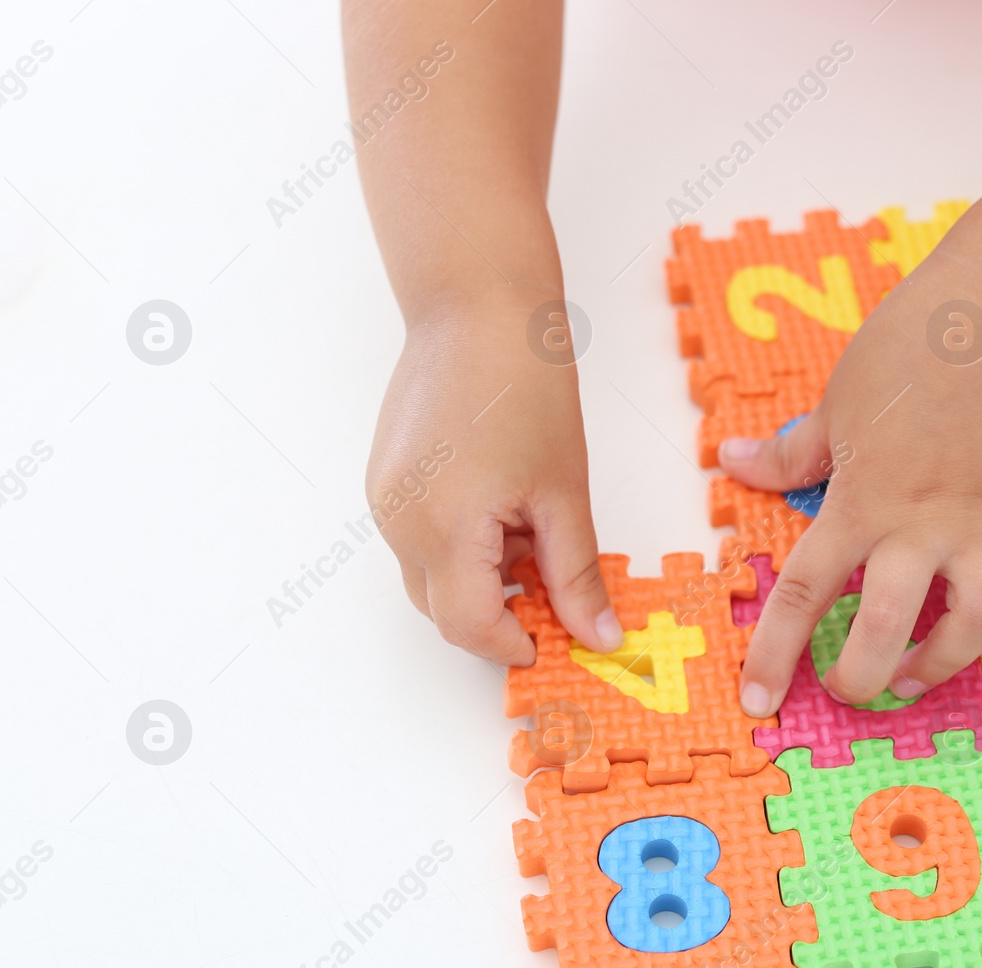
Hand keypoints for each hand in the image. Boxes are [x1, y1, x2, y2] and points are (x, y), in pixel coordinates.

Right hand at [366, 296, 620, 664]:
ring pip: (428, 578)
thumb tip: (599, 635)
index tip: (555, 640)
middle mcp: (399, 523)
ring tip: (530, 531)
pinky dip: (458, 547)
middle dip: (499, 615)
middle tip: (553, 589)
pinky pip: (417, 541)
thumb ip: (576, 574)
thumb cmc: (524, 385)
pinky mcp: (382, 482)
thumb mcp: (564, 493)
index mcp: (444, 529)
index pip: (470, 628)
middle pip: (443, 611)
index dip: (515, 645)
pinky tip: (501, 508)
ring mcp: (383, 502)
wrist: (474, 307)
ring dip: (479, 579)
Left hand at [720, 254, 981, 716]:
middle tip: (849, 689)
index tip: (759, 701)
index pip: (804, 593)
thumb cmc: (902, 353)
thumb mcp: (831, 405)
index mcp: (858, 503)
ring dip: (944, 662)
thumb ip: (787, 452)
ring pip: (973, 622)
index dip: (775, 654)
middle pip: (885, 627)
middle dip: (861, 677)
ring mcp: (981, 524)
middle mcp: (918, 526)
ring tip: (914, 674)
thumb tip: (732, 461)